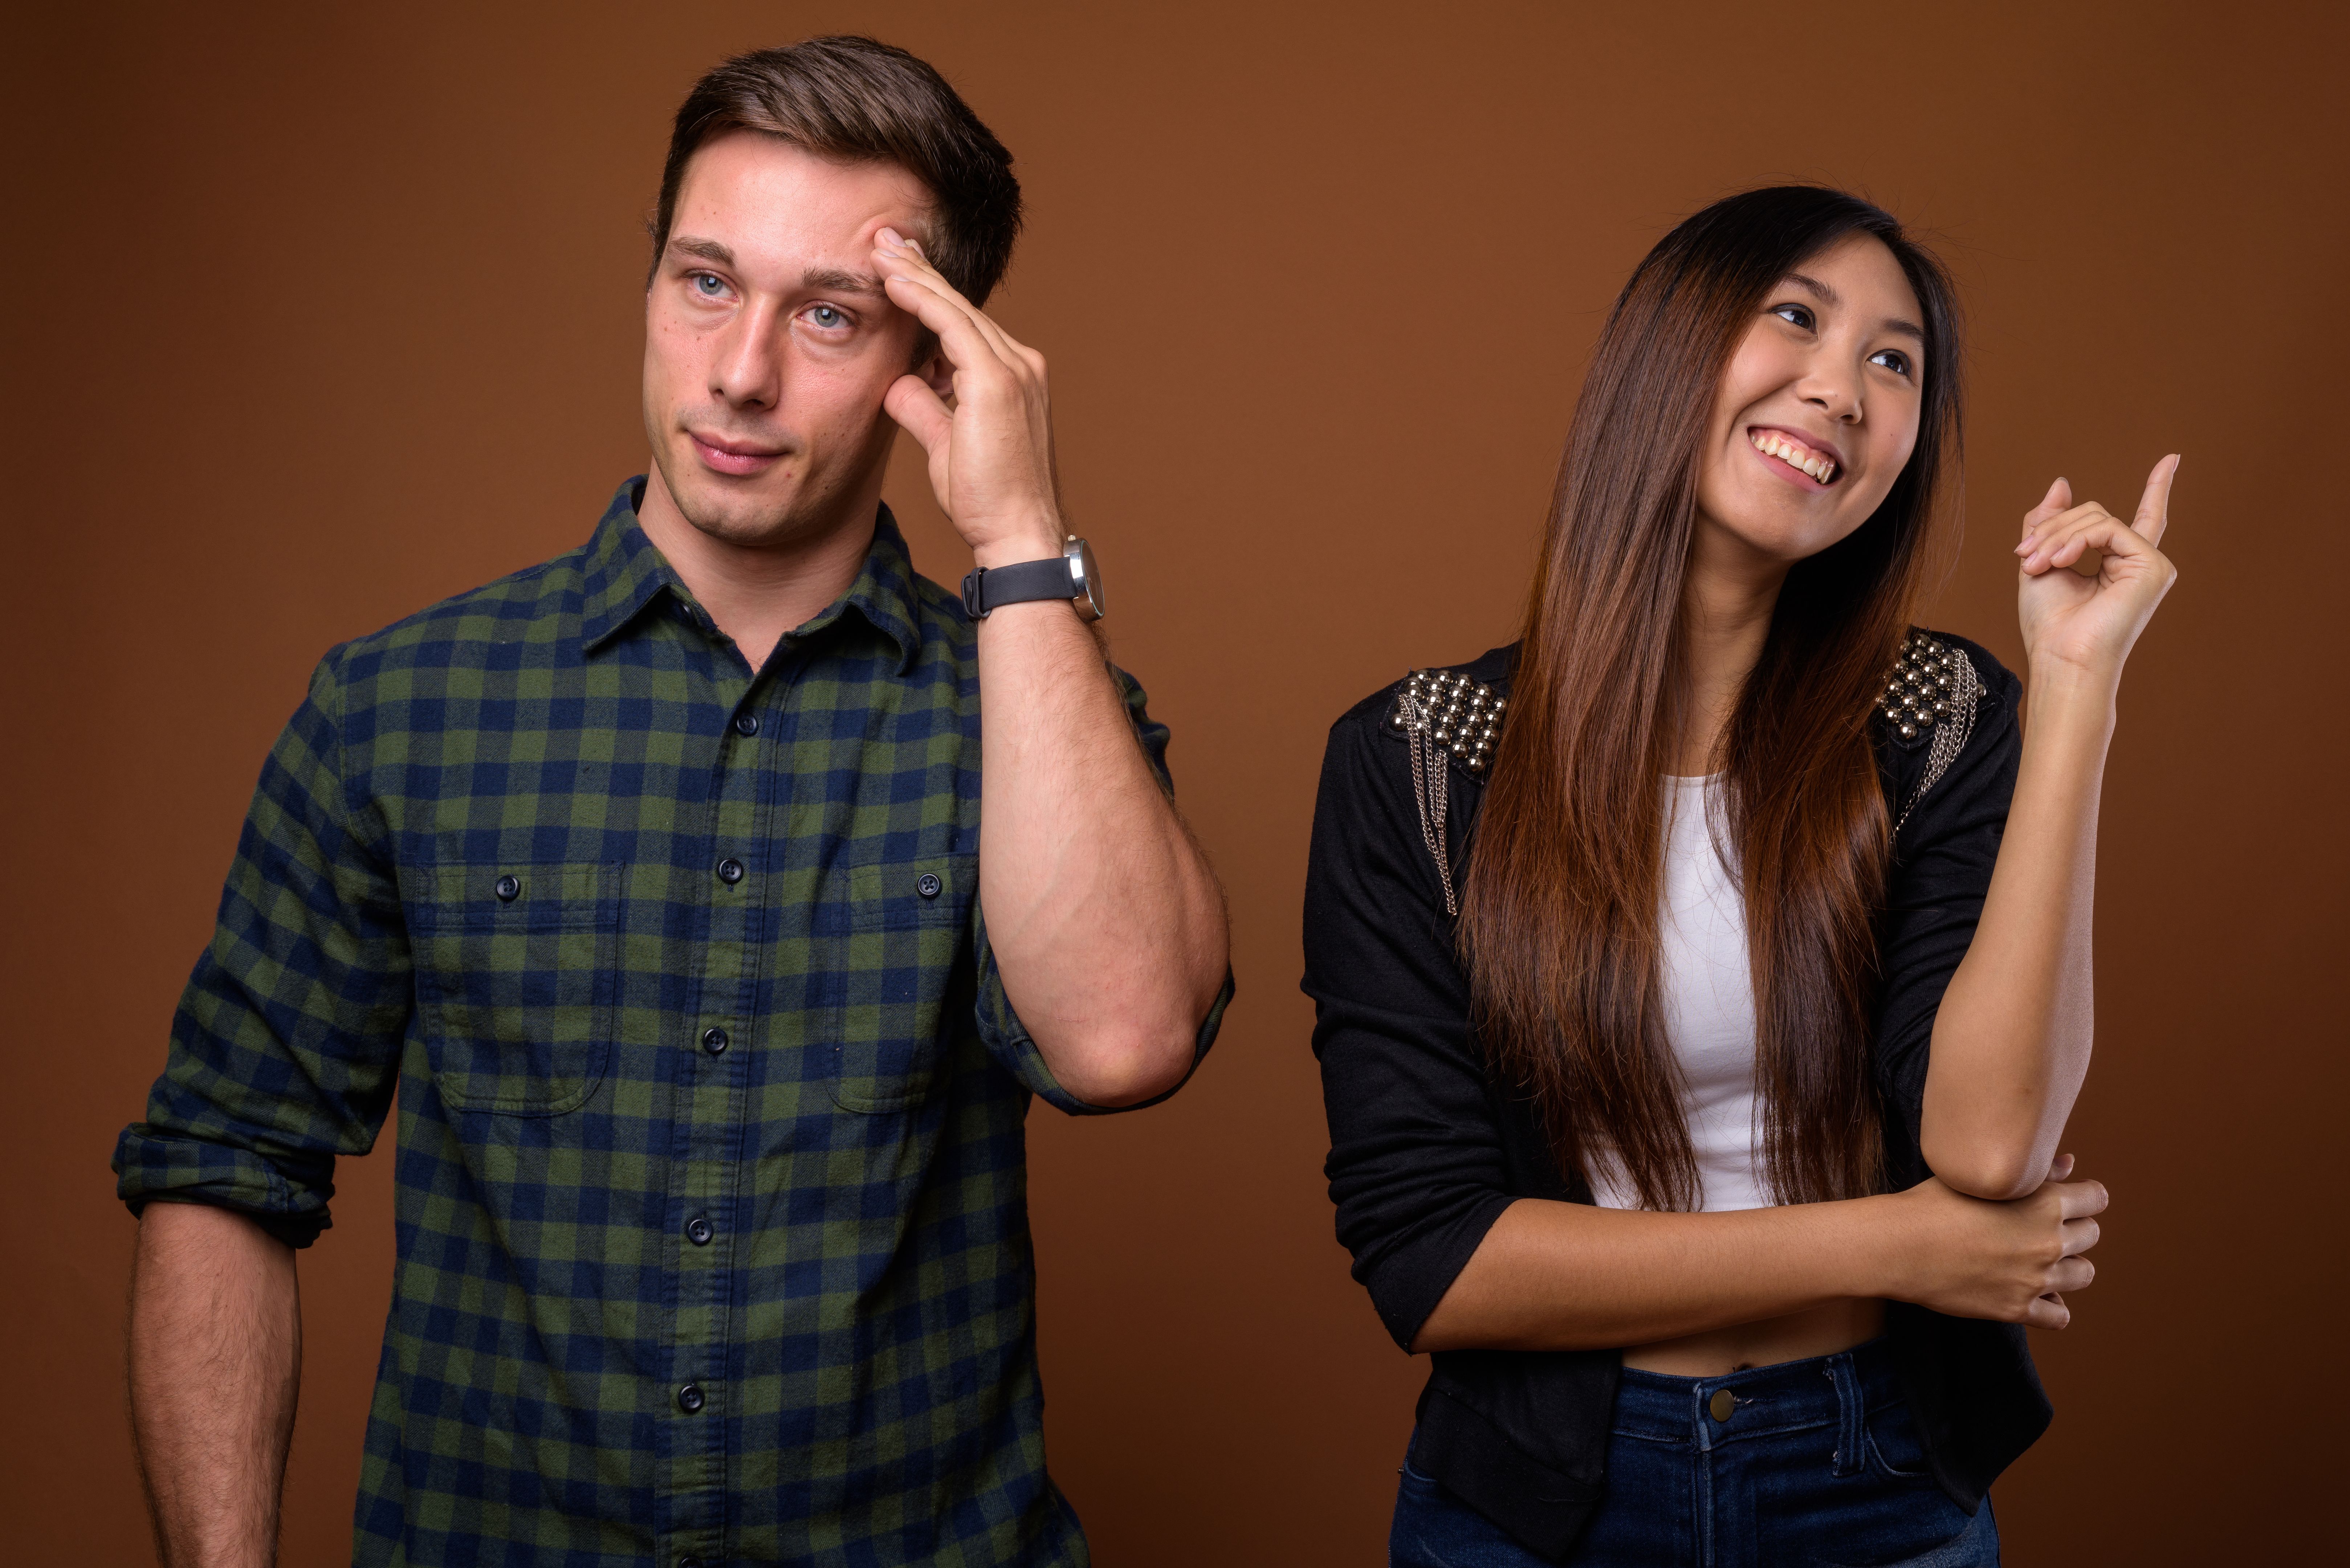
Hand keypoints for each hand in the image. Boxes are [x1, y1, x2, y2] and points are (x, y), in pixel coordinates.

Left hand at [874, 228, 1063, 568]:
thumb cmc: (987, 499)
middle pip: (961, 305)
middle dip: (920, 269)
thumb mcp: (946, 444)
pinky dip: (924, 302)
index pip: (964, 322)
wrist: (1019, 532)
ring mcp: (1014, 370)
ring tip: (880, 249)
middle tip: (885, 238)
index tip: (897, 268)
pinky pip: (954, 327)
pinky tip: (895, 282)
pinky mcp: (998, 382)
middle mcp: (1020, 364)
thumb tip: (898, 383)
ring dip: (915, 276)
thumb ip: (924, 406)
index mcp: (1012, 377)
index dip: (929, 291)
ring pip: (956, 309)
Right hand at [1884, 1154, 2107, 1328]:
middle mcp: (2048, 1242)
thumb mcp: (1982, 1180)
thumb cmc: (1932, 1204)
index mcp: (2045, 1203)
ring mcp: (2035, 1279)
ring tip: (2040, 1260)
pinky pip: (2060, 1315)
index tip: (2072, 1200)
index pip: (2096, 1199)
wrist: (1897, 1246)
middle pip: (2090, 1236)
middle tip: (2043, 1227)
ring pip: (2084, 1275)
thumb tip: (2070, 1165)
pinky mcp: (2017, 1309)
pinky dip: (2052, 1305)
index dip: (2085, 1197)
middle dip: (2074, 1229)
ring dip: (2068, 1266)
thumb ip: (2036, 1173)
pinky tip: (2033, 1292)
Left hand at [2013, 457, 2180, 680]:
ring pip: (2097, 518)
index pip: (2143, 518)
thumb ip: (2049, 523)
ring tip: (2034, 565)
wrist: (2062, 658)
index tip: (2172, 459)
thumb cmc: (2050, 624)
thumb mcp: (2040, 562)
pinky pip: (2108, 528)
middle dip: (2052, 529)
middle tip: (2023, 557)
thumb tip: (2062, 482)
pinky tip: (2059, 562)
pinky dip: (2075, 540)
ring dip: (2055, 537)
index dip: (2158, 488)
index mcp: (2119, 564)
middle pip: (2095, 514)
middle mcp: (2140, 562)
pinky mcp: (2152, 566)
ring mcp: (2150, 564)